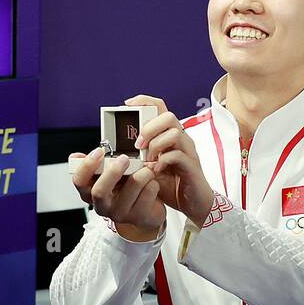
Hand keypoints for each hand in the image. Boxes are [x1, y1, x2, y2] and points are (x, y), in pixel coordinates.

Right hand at [68, 148, 164, 241]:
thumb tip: (76, 156)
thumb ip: (96, 166)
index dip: (86, 166)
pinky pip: (148, 191)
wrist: (146, 211)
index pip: (79, 181)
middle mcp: (102, 206)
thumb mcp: (109, 176)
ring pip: (133, 185)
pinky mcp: (138, 217)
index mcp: (90, 193)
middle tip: (124, 158)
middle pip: (100, 191)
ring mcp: (120, 213)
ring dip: (143, 172)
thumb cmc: (125, 189)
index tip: (98, 152)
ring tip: (146, 170)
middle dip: (113, 171)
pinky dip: (153, 182)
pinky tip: (151, 183)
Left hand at [127, 93, 214, 227]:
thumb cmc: (171, 183)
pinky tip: (155, 170)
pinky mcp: (191, 166)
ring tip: (147, 160)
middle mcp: (180, 139)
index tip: (127, 105)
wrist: (193, 203)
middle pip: (168, 116)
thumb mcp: (148, 168)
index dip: (144, 101)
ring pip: (174, 132)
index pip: (160, 107)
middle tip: (138, 145)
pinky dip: (163, 161)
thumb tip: (111, 153)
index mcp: (168, 135)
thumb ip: (135, 158)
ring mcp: (187, 151)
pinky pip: (178, 155)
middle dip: (149, 127)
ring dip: (156, 144)